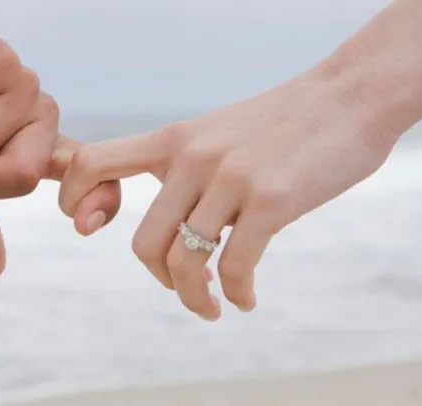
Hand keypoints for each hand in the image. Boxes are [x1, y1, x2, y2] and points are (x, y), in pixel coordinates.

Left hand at [57, 70, 396, 319]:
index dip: (74, 200)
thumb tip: (165, 222)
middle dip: (160, 278)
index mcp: (171, 140)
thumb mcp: (214, 132)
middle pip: (144, 243)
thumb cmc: (279, 123)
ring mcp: (230, 179)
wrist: (347, 98)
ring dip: (194, 298)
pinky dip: (237, 294)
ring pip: (184, 262)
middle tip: (184, 286)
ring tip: (213, 306)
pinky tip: (246, 299)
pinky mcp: (270, 200)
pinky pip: (234, 267)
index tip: (88, 226)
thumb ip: (181, 166)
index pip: (92, 163)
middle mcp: (192, 158)